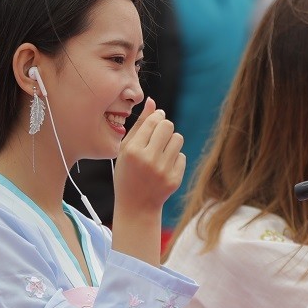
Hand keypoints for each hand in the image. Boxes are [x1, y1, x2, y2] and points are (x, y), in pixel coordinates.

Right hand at [113, 98, 185, 217]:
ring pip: (178, 139)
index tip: (155, 122)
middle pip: (168, 126)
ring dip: (171, 142)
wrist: (136, 205)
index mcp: (133, 151)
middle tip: (158, 137)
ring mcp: (162, 171)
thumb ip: (140, 124)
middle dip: (165, 127)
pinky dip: (174, 159)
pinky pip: (182, 156)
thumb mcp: (126, 149)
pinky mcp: (174, 179)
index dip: (156, 118)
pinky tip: (164, 167)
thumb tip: (153, 101)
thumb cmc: (127, 173)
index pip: (154, 121)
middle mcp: (148, 160)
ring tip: (160, 152)